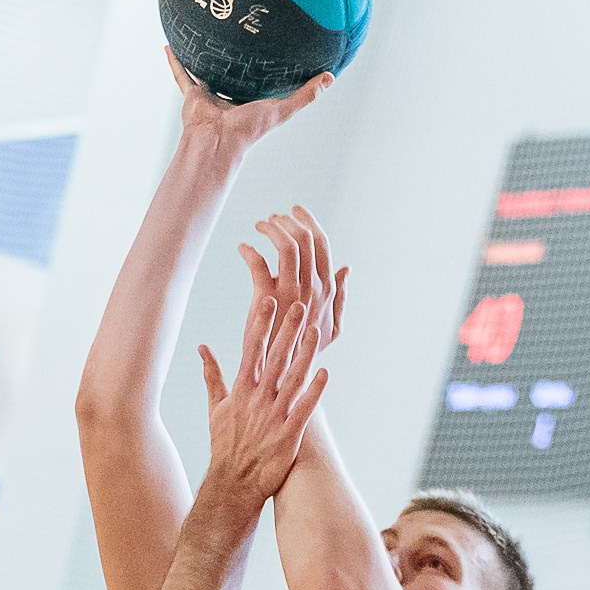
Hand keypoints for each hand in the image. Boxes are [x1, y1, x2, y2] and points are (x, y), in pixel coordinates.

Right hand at [168, 47, 329, 157]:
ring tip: (200, 36)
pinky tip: (170, 45)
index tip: (271, 46)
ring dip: (201, 56)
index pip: (259, 78)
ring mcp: (209, 94)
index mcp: (250, 99)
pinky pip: (182, 74)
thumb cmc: (250, 130)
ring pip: (204, 70)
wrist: (218, 141)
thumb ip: (306, 95)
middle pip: (231, 71)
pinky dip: (175, 61)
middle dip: (233, 56)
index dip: (265, 64)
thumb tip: (331, 76)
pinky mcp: (192, 94)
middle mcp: (229, 95)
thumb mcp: (283, 108)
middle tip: (234, 33)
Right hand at [198, 296, 326, 504]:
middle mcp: (257, 400)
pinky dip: (314, 392)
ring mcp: (274, 416)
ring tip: (315, 332)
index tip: (268, 300)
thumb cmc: (226, 444)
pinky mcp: (288, 435)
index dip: (260, 324)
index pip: (250, 350)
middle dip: (287, 331)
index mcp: (240, 390)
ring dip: (304, 355)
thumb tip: (202, 347)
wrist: (233, 483)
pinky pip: (304, 409)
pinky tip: (326, 373)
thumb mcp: (215, 407)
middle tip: (299, 305)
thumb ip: (212, 375)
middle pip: (274, 359)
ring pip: (292, 380)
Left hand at [239, 204, 347, 352]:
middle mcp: (313, 288)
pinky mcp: (267, 301)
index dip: (308, 221)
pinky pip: (258, 264)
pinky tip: (242, 248)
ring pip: (286, 246)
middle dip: (288, 221)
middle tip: (273, 218)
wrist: (283, 377)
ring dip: (271, 229)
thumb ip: (341, 297)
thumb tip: (346, 267)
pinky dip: (249, 251)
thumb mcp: (332, 327)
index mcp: (327, 289)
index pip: (322, 243)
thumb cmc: (305, 352)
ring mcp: (291, 294)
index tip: (294, 211)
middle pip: (305, 238)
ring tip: (259, 226)